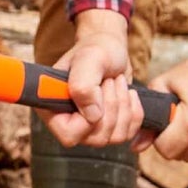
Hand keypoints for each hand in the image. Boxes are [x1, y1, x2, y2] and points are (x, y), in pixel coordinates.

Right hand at [46, 9, 145, 147]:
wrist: (109, 49)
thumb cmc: (95, 49)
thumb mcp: (89, 58)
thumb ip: (84, 85)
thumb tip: (93, 116)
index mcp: (53, 108)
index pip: (69, 135)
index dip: (87, 121)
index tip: (96, 92)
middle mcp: (69, 122)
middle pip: (96, 139)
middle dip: (111, 107)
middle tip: (109, 81)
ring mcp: (89, 128)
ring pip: (114, 138)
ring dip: (123, 107)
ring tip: (117, 83)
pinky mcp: (109, 128)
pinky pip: (128, 134)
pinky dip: (134, 112)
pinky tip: (128, 93)